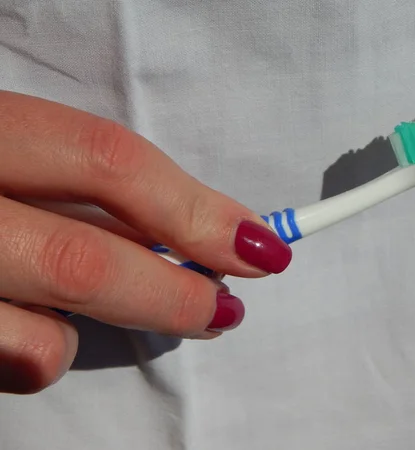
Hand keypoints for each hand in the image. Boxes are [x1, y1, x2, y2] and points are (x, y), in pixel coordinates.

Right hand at [0, 91, 291, 393]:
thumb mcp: (24, 153)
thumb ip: (96, 188)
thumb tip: (200, 233)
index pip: (108, 161)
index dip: (194, 208)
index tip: (258, 245)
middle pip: (83, 259)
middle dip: (172, 295)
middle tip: (224, 311)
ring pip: (36, 333)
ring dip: (91, 331)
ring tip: (110, 314)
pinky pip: (5, 363)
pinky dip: (36, 354)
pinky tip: (27, 327)